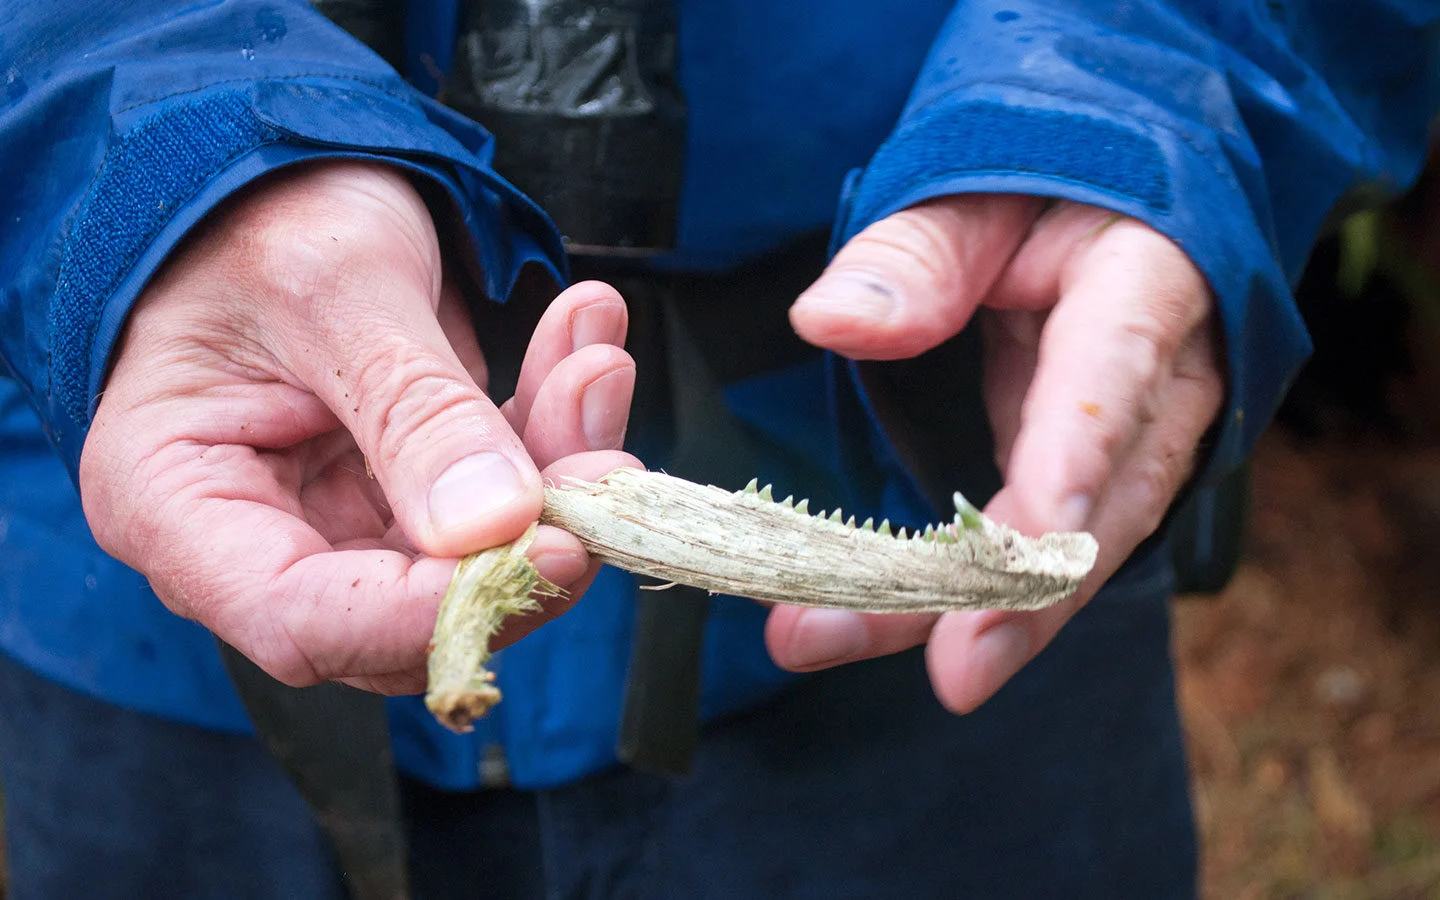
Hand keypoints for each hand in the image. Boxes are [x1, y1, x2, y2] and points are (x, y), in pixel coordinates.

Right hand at [80, 161, 638, 694]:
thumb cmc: (262, 214)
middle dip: (525, 538)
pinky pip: (498, 499)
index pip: (303, 620)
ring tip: (595, 361)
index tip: (553, 548)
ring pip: (475, 560)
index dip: (432, 611)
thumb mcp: (335, 289)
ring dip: (556, 470)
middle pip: (408, 611)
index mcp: (177, 503)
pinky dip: (553, 431)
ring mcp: (336, 522)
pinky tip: (585, 345)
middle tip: (603, 457)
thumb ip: (413, 410)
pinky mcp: (405, 496)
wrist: (280, 172)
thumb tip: (494, 524)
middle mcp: (256, 538)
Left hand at [765, 195, 1223, 711]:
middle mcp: (1166, 383)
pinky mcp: (1094, 482)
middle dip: (1021, 595)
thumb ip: (913, 256)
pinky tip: (859, 621)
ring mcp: (1137, 443)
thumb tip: (827, 321)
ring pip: (1071, 554)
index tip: (1040, 534)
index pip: (1117, 374)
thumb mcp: (976, 191)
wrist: (1116, 208)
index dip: (1079, 458)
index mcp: (1148, 283)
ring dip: (962, 616)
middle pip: (1104, 505)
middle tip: (952, 670)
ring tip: (823, 637)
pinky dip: (954, 598)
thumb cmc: (1045, 188)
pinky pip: (1037, 554)